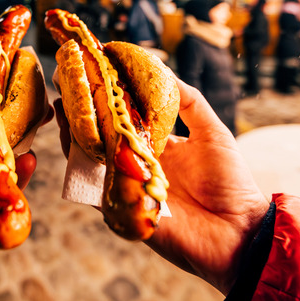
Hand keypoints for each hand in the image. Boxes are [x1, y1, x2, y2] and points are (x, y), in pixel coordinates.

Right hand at [54, 79, 268, 293]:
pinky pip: (92, 185)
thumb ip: (189, 102)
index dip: (109, 100)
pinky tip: (71, 140)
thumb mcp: (211, 132)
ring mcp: (127, 186)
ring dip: (74, 134)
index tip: (93, 73)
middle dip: (83, 112)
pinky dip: (79, 164)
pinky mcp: (121, 208)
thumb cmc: (230, 183)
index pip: (125, 120)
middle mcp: (138, 166)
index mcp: (158, 148)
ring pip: (90, 158)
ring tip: (62, 107)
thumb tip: (164, 69)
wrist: (237, 231)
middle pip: (102, 137)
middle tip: (67, 85)